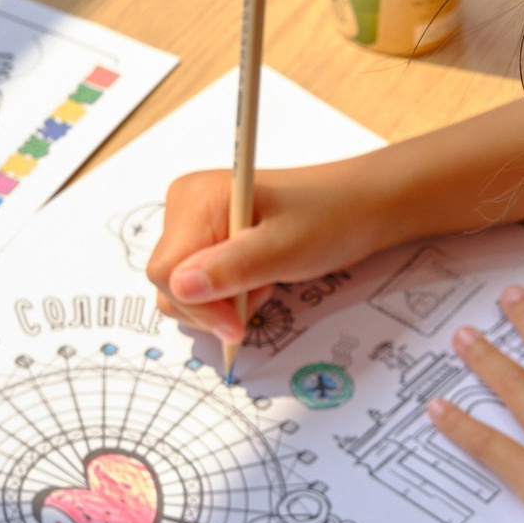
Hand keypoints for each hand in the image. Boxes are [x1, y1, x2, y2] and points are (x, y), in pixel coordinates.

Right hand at [146, 160, 395, 343]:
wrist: (358, 206)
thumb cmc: (329, 218)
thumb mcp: (285, 248)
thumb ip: (231, 268)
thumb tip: (180, 288)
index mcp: (196, 197)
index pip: (165, 272)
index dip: (199, 306)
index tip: (237, 325)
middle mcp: (186, 205)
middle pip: (168, 282)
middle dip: (212, 305)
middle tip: (261, 295)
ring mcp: (194, 221)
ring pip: (181, 287)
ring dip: (220, 302)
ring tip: (263, 285)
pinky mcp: (206, 236)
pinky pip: (197, 281)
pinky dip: (224, 294)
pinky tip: (257, 281)